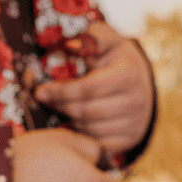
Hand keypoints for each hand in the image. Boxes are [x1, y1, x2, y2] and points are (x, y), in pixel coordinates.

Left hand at [33, 23, 153, 154]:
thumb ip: (90, 37)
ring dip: (67, 119)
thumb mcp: (106, 40)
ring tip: (58, 108)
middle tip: (42, 100)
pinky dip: (81, 134)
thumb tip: (70, 45)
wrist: (141, 82)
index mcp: (128, 74)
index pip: (88, 88)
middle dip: (59, 105)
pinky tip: (72, 122)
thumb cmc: (114, 58)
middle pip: (85, 111)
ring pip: (88, 129)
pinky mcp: (130, 139)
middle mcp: (136, 101)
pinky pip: (96, 143)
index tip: (39, 90)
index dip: (60, 91)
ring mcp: (134, 123)